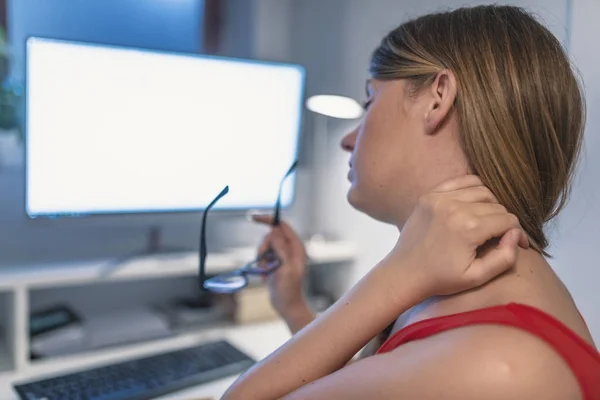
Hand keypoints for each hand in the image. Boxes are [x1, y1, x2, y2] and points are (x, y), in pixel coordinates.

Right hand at [252, 215, 309, 317]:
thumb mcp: (285, 267)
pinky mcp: (274, 262)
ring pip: (264, 246)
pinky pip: (262, 257)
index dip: (267, 219)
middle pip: (269, 236)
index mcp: (296, 246)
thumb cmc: (289, 289)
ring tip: (267, 273)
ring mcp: (281, 256)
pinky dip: (260, 266)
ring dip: (261, 259)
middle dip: (262, 248)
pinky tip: (266, 277)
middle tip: (265, 264)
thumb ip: (281, 248)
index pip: (281, 225)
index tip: (252, 217)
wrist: (286, 305)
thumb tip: (274, 230)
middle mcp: (289, 248)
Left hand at [390, 175, 529, 296]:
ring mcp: (439, 198)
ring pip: (481, 190)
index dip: (517, 233)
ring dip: (490, 204)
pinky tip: (474, 205)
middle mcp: (455, 207)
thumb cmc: (441, 279)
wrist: (405, 272)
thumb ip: (505, 257)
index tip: (516, 244)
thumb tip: (515, 234)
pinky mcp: (429, 195)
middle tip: (500, 236)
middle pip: (496, 204)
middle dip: (503, 220)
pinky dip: (472, 189)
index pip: (508, 219)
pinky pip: (461, 181)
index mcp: (468, 228)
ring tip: (487, 221)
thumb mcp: (477, 277)